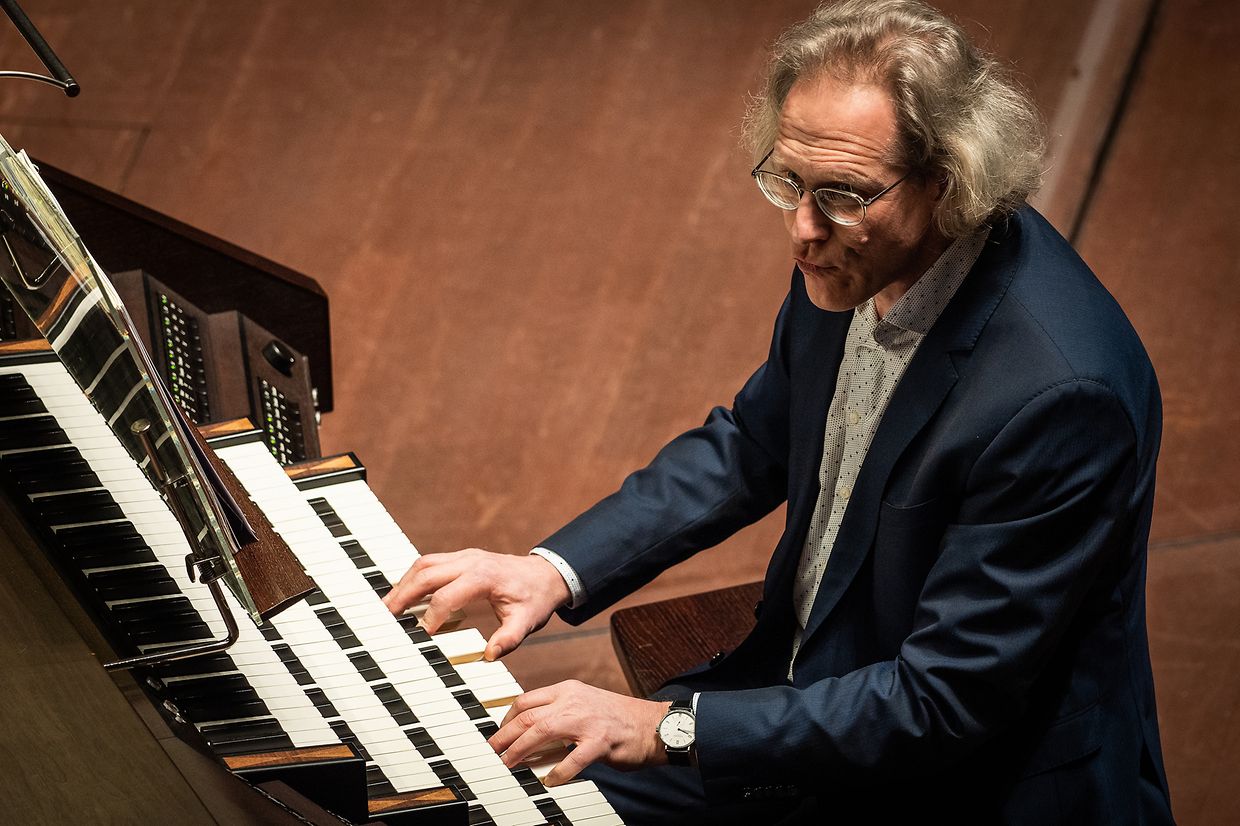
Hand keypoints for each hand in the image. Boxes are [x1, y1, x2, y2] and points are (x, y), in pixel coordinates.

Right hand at [381, 548, 569, 659]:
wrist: (546, 574)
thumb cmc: (535, 598)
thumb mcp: (528, 622)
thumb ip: (509, 639)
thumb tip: (489, 655)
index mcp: (484, 577)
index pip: (447, 595)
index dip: (431, 616)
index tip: (421, 635)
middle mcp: (471, 561)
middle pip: (427, 573)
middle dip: (403, 594)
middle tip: (385, 615)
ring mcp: (465, 556)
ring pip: (424, 563)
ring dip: (404, 582)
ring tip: (388, 606)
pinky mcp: (461, 558)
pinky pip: (431, 562)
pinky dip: (414, 577)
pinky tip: (405, 594)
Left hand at [489, 680, 670, 784]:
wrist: (653, 724)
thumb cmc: (618, 718)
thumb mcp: (584, 705)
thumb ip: (558, 714)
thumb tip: (530, 735)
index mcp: (568, 690)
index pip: (527, 700)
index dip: (507, 719)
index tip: (499, 734)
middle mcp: (574, 701)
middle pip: (528, 716)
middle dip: (505, 736)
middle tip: (493, 752)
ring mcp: (587, 720)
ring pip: (541, 732)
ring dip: (520, 751)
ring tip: (509, 764)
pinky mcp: (600, 742)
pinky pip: (571, 760)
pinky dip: (556, 772)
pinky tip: (549, 781)